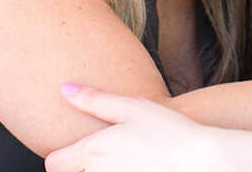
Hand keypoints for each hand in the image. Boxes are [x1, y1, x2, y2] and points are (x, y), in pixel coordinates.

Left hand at [45, 85, 219, 171]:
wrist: (198, 161)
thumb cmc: (168, 131)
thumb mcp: (132, 106)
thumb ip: (94, 100)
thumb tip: (65, 89)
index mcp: (93, 151)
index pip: (53, 164)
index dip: (62, 155)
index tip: (76, 149)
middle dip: (86, 166)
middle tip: (113, 152)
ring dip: (106, 170)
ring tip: (131, 160)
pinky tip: (141, 167)